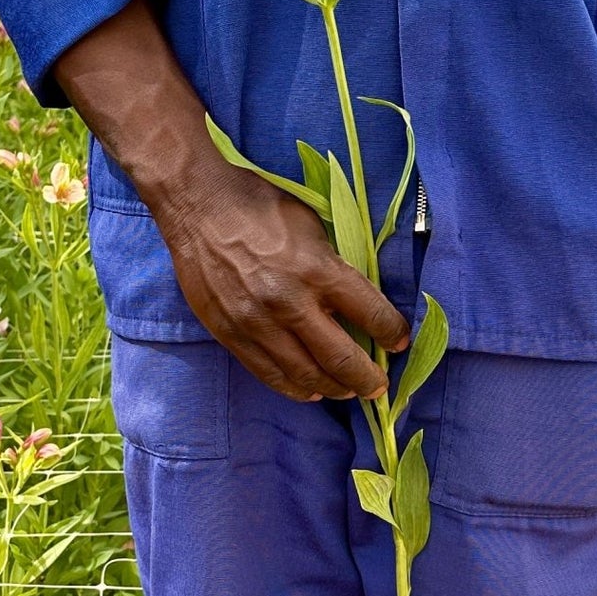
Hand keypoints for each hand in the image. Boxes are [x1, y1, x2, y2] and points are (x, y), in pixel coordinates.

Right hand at [160, 163, 409, 401]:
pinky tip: (311, 390)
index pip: (371, 315)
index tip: (398, 343)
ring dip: (334, 388)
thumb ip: (332, 266)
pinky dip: (295, 388)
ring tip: (347, 391)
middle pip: (341, 358)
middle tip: (378, 386)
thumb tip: (354, 302)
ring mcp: (258, 324)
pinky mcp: (232, 334)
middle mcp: (291, 303)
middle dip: (367, 379)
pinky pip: (270, 374)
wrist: (198, 204)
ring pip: (306, 375)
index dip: (392, 335)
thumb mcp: (311, 226)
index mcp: (318, 270)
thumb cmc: (259, 205)